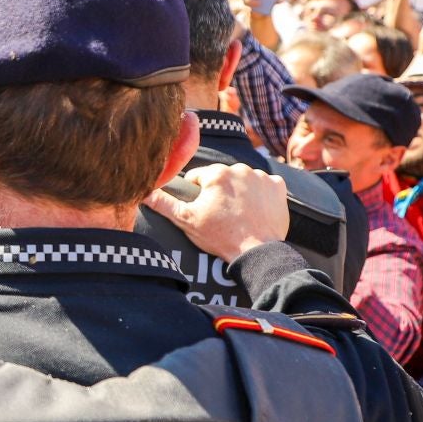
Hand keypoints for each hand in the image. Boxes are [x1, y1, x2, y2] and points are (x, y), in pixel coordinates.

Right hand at [141, 159, 288, 261]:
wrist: (257, 252)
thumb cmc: (221, 237)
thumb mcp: (187, 221)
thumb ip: (164, 204)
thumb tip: (144, 192)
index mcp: (216, 174)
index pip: (196, 178)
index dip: (195, 195)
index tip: (202, 210)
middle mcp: (239, 169)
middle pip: (221, 178)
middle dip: (218, 192)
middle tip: (220, 215)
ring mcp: (261, 177)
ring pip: (242, 180)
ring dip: (239, 192)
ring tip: (238, 214)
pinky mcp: (277, 187)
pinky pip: (265, 185)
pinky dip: (260, 194)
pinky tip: (255, 210)